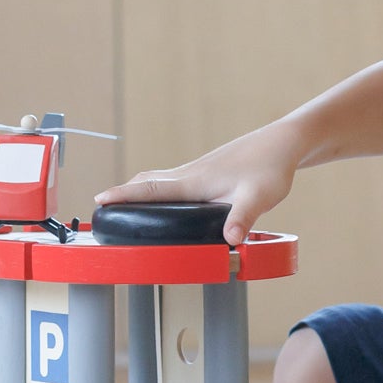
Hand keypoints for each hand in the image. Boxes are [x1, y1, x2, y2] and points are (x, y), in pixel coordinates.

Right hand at [95, 122, 301, 244]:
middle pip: (147, 182)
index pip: (150, 188)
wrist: (282, 143)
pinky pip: (172, 182)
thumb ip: (242, 217)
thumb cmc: (269, 167)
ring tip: (126, 206)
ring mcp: (197, 172)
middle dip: (123, 193)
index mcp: (194, 181)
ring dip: (139, 190)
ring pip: (159, 181)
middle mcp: (190, 174)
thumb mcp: (258, 197)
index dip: (123, 195)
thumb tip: (230, 239)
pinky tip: (166, 202)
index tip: (99, 199)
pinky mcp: (207, 173)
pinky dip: (157, 190)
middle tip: (103, 206)